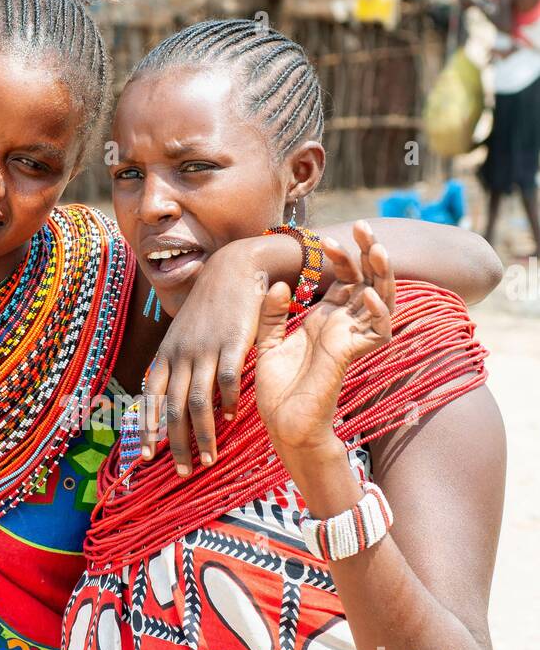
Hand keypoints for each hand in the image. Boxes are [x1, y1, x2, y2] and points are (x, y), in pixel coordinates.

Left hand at [139, 235, 300, 475]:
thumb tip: (174, 397)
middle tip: (182, 473)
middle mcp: (180, 354)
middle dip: (175, 445)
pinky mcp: (232, 343)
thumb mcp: (184, 334)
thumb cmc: (210, 307)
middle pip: (173, 409)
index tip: (146, 458)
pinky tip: (232, 420)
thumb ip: (179, 364)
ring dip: (202, 435)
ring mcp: (205, 349)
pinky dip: (228, 404)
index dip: (147, 429)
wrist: (233, 269)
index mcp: (166, 354)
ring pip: (198, 402)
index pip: (150, 399)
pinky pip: (227, 382)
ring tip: (208, 459)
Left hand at [255, 221, 394, 464]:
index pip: (344, 279)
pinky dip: (377, 311)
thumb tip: (278, 284)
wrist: (283, 424)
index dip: (340, 257)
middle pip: (368, 280)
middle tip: (364, 225)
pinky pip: (377, 330)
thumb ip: (271, 314)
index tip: (326, 237)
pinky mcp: (353, 356)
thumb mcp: (266, 343)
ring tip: (378, 250)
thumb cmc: (277, 389)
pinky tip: (369, 294)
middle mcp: (343, 325)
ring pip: (381, 300)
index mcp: (324, 319)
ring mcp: (351, 339)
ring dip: (382, 275)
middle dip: (368, 252)